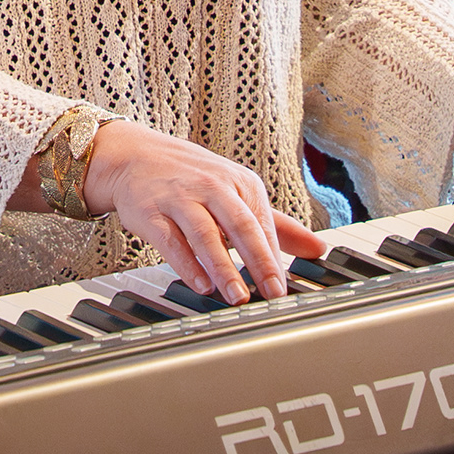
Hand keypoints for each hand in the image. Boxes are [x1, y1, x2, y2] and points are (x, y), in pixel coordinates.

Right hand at [79, 122, 325, 304]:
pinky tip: (200, 284)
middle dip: (258, 261)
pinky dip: (186, 264)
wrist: (136, 156)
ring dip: (223, 267)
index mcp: (239, 183)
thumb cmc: (193, 180)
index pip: (263, 224)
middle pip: (240, 226)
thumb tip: (318, 249)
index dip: (275, 258)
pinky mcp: (151, 211)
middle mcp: (212, 187)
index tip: (285, 290)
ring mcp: (180, 198)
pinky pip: (171, 240)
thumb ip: (277, 225)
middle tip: (272, 293)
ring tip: (237, 297)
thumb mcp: (238, 193)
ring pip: (206, 234)